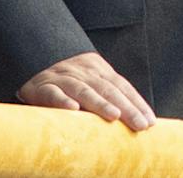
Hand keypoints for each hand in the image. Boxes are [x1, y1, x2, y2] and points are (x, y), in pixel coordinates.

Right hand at [16, 51, 154, 130]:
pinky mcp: (41, 87)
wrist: (32, 58)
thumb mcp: (91, 80)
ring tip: (114, 116)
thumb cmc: (68, 80)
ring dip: (99, 103)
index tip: (150, 121)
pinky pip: (53, 93)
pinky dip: (62, 100)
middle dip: (126, 107)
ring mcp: (62, 78)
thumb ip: (109, 94)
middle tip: (140, 124)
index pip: (122, 86)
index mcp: (98, 69)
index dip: (137, 103)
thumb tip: (137, 120)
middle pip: (108, 89)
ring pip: (83, 90)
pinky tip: (73, 109)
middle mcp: (82, 71)